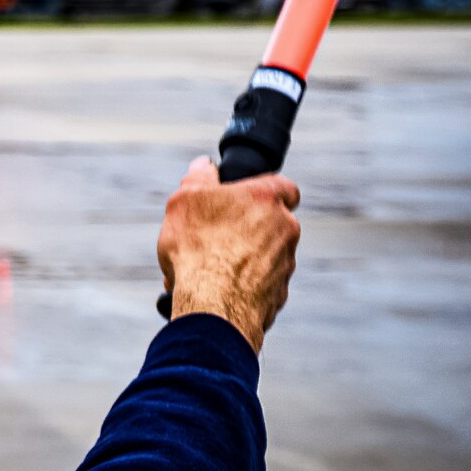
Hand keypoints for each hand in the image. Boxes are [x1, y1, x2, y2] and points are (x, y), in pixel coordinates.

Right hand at [157, 156, 299, 353]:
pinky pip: (259, 285)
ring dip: (238, 259)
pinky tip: (212, 290)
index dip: (264, 190)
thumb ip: (197, 178)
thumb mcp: (185, 201)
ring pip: (262, 256)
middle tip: (209, 238)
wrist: (213, 305)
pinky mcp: (278, 296)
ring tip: (202, 270)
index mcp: (266, 199)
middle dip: (242, 229)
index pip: (283, 186)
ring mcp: (285, 265)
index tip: (244, 198)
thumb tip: (203, 166)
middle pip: (269, 223)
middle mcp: (285, 230)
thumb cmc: (199, 248)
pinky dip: (240, 286)